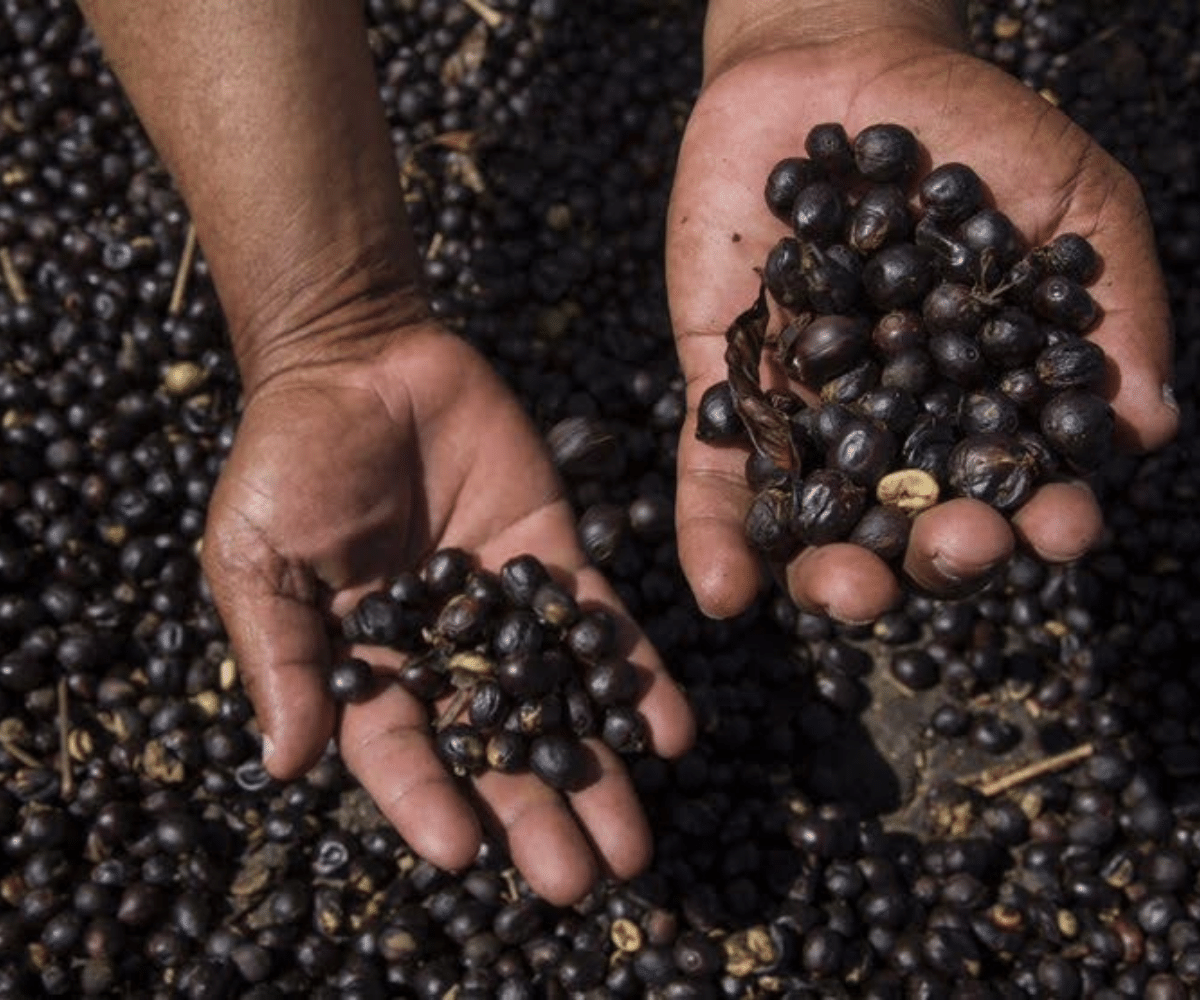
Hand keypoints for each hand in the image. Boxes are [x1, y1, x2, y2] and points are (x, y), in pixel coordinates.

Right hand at [201, 321, 694, 904]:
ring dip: (598, 769)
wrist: (361, 359)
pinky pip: (602, 626)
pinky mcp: (557, 556)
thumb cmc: (288, 459)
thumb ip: (281, 659)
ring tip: (635, 840)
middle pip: (495, 749)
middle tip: (581, 879)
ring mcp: (508, 608)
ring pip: (558, 703)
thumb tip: (282, 766)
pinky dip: (638, 679)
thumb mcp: (257, 559)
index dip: (427, 801)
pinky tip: (673, 731)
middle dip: (535, 813)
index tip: (462, 851)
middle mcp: (447, 654)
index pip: (400, 751)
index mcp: (368, 666)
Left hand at [666, 22, 1177, 622]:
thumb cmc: (967, 132)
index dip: (1042, 517)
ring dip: (830, 576)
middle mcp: (896, 430)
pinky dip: (716, 539)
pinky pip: (715, 480)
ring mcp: (808, 419)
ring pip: (819, 525)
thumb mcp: (1065, 194)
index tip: (1057, 529)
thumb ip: (1112, 298)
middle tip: (955, 550)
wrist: (830, 71)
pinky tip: (723, 593)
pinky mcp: (727, 396)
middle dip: (939, 556)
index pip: (1018, 483)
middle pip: (916, 527)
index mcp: (982, 402)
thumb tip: (1146, 425)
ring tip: (843, 592)